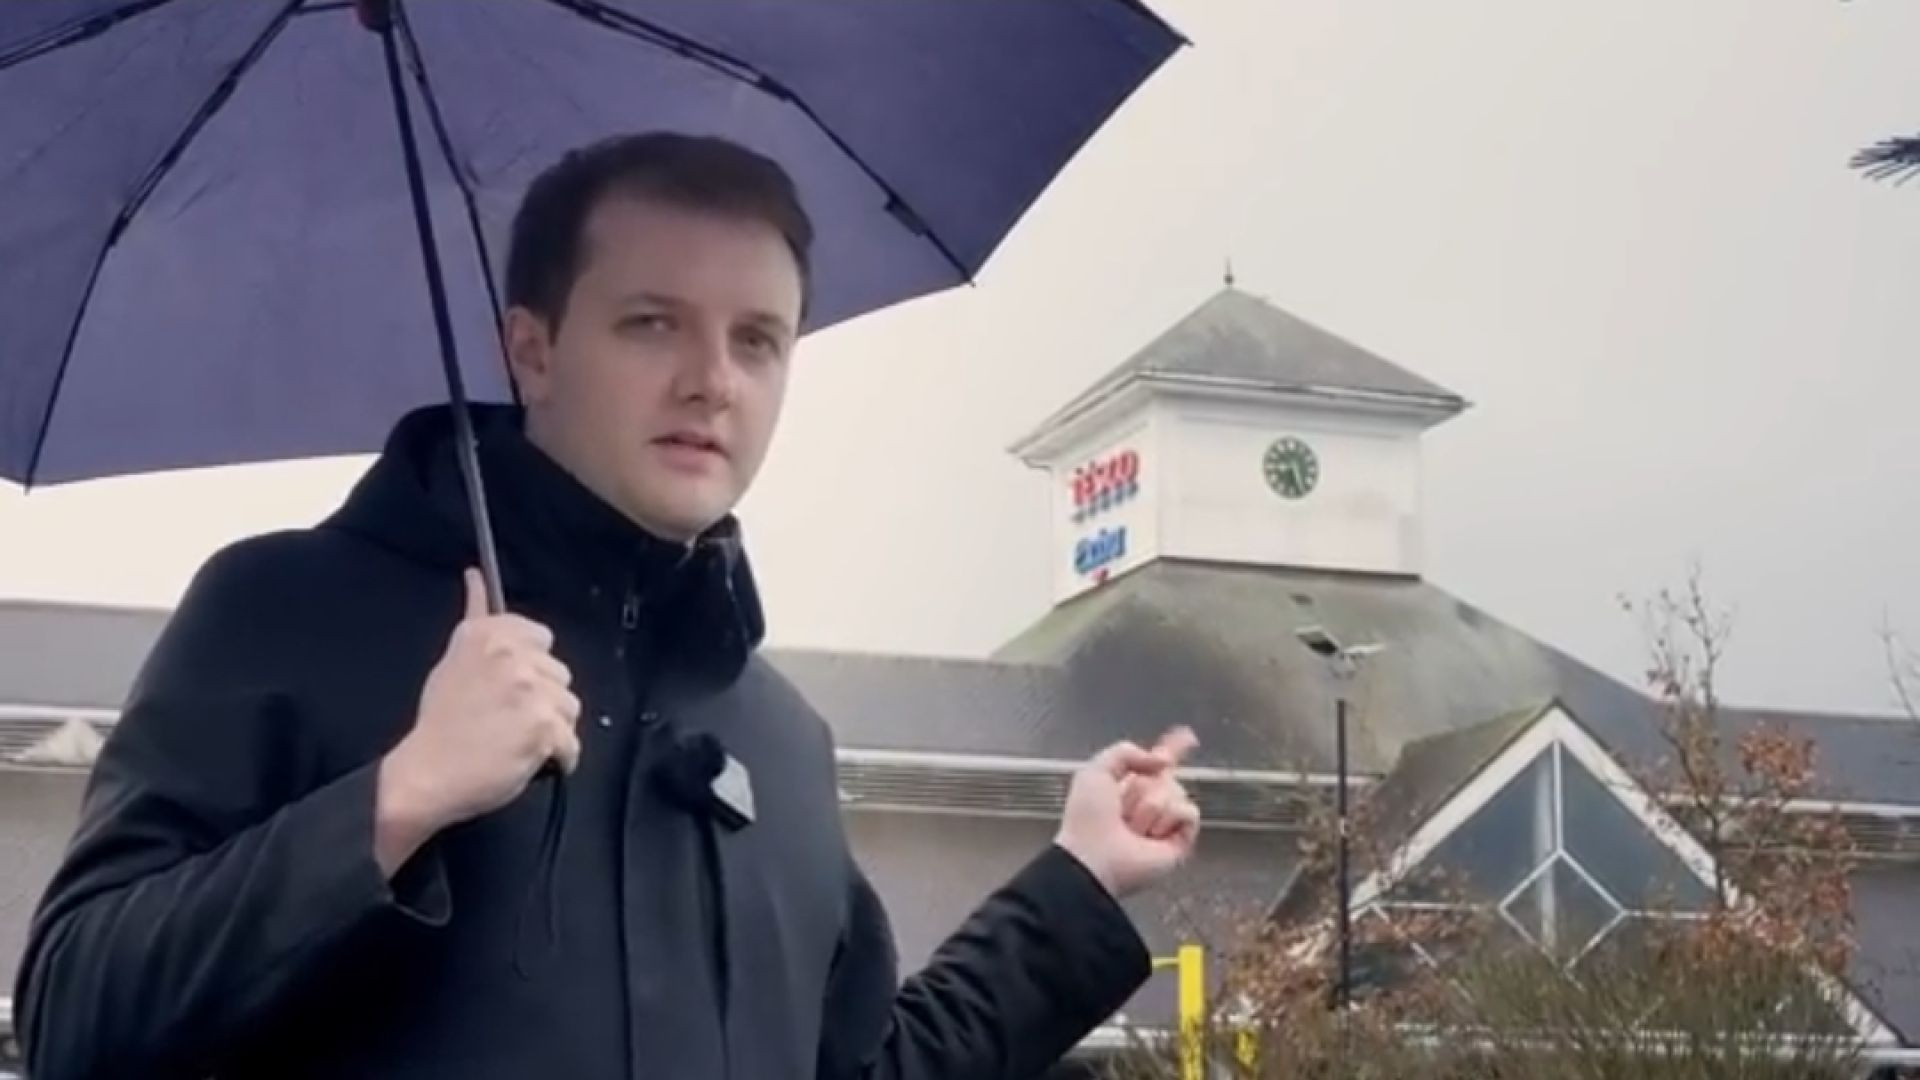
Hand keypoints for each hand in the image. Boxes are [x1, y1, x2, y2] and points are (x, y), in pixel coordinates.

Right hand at [374, 569, 580, 874]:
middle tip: (506, 721)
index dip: (532, 668)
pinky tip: (528, 762)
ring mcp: (529, 689)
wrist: (424, 775)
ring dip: (551, 730)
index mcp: (488, 634)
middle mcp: (511, 655)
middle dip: (542, 700)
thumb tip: (477, 574)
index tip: (513, 687)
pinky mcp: (543, 725)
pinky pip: (571, 744)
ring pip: (570, 709)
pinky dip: (557, 759)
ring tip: (515, 742)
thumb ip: (476, 617)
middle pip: (559, 675)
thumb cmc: (439, 724)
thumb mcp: (452, 661)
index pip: (541, 637)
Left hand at [1055, 727, 1200, 898]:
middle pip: (1166, 775)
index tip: (1189, 736)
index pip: (1156, 763)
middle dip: (1142, 788)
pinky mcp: (1181, 840)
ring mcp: (1166, 822)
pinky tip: (1151, 833)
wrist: (1095, 858)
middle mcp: (1150, 804)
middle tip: (1122, 812)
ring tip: (1133, 829)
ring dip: (1149, 806)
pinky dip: (1168, 818)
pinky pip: (1189, 811)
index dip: (1172, 749)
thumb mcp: (1096, 771)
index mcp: (1128, 787)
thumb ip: (1126, 752)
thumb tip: (1163, 762)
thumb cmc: (1087, 818)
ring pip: (1176, 791)